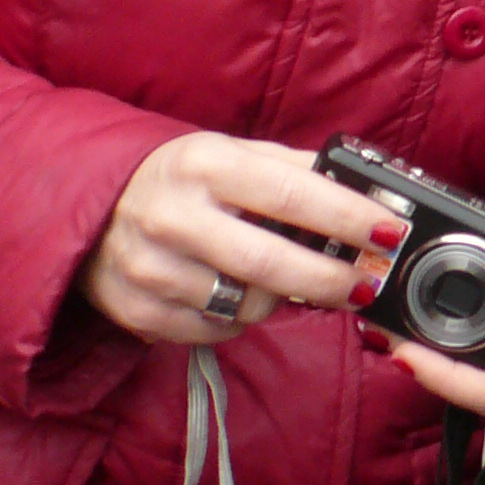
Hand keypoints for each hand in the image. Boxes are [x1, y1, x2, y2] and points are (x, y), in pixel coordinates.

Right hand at [79, 133, 396, 344]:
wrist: (96, 209)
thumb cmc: (185, 180)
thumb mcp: (233, 154)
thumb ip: (294, 169)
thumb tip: (363, 189)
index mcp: (206, 164)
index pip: (292, 194)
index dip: (347, 217)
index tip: (388, 232)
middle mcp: (173, 216)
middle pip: (269, 262)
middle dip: (329, 278)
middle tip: (366, 284)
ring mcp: (150, 269)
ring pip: (245, 304)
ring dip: (282, 299)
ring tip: (287, 279)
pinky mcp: (137, 312)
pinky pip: (216, 330)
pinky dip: (241, 318)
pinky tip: (237, 293)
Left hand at [386, 183, 484, 432]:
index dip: (453, 381)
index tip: (408, 355)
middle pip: (476, 397)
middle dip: (430, 368)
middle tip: (384, 332)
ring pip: (469, 395)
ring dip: (432, 366)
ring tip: (389, 331)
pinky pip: (471, 386)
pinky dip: (445, 362)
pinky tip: (412, 336)